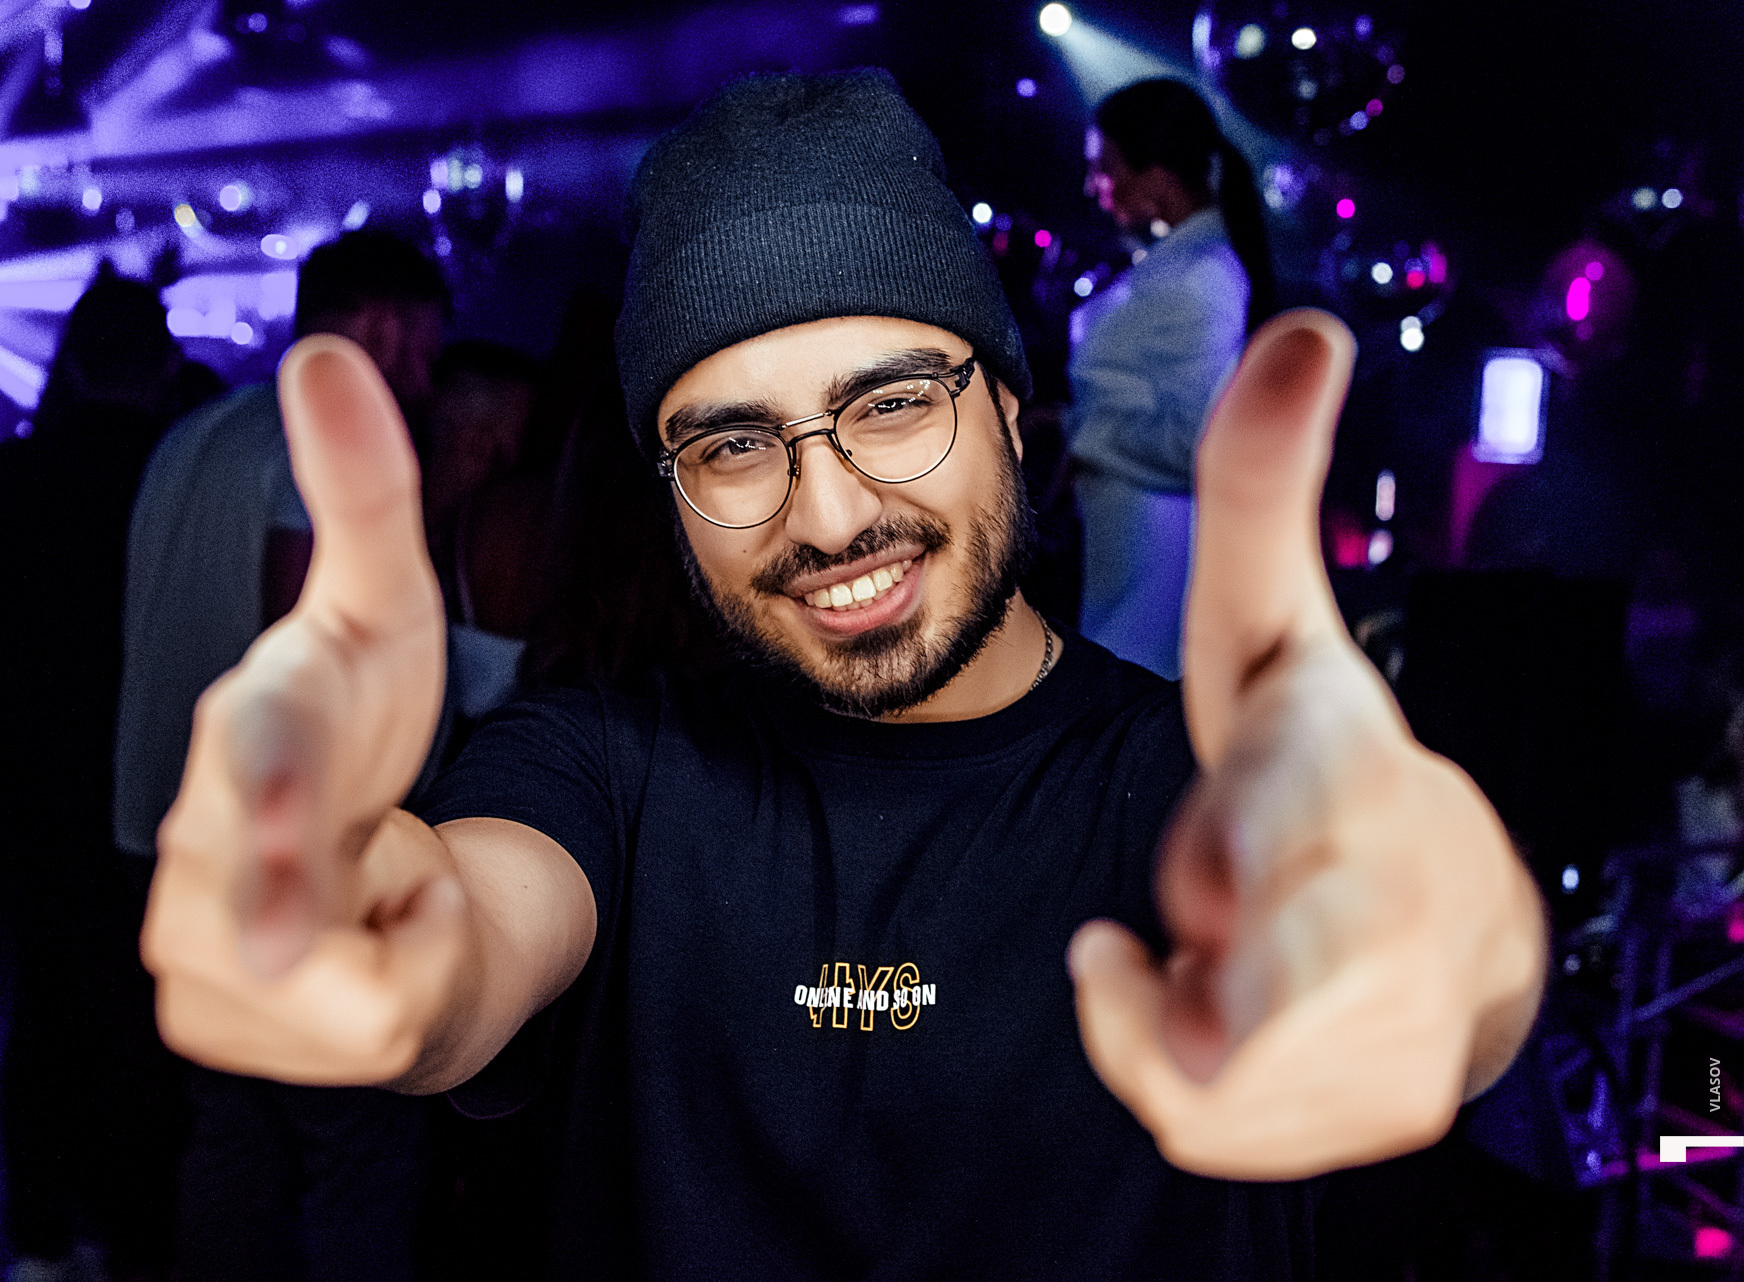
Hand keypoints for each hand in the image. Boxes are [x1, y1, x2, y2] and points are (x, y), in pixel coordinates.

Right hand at [142, 335, 462, 1084]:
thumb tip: (324, 346)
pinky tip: (370, 949)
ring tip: (377, 888)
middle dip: (289, 899)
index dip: (269, 772)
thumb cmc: (375, 738)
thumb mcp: (388, 613)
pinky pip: (368, 1031)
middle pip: (255, 884)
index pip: (255, 742)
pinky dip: (406, 992)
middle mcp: (198, 837)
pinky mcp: (214, 1021)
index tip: (285, 785)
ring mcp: (190, 941)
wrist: (386, 877)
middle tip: (305, 925)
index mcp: (253, 723)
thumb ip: (363, 492)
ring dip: (407, 933)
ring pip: (341, 981)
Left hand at [1067, 311, 1545, 1179]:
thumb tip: (1302, 322)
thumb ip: (1259, 491)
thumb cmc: (1323, 763)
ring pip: (1225, 1074)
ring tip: (1200, 962)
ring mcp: (1414, 1003)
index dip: (1253, 835)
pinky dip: (1181, 1090)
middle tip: (1175, 1000)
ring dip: (1167, 1023)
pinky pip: (1219, 1131)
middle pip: (1298, 977)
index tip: (1200, 880)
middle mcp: (1399, 882)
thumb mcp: (1271, 628)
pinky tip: (1211, 1027)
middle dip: (1217, 1008)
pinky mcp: (1395, 1096)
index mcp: (1348, 758)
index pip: (1306, 796)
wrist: (1452, 924)